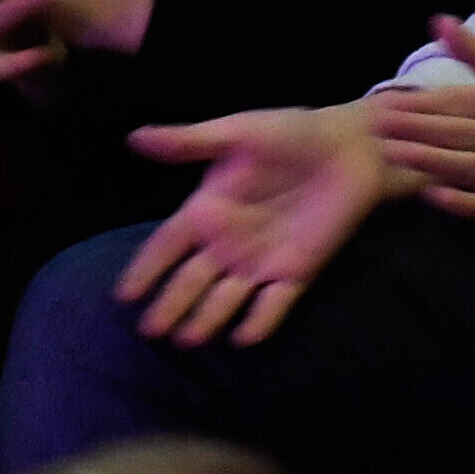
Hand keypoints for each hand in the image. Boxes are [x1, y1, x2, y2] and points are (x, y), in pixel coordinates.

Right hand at [117, 103, 403, 344]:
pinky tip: (244, 337)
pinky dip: (260, 320)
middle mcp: (227, 243)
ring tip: (188, 340)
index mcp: (206, 210)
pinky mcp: (296, 271)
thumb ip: (190, 142)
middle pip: (191, 281)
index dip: (145, 269)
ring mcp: (260, 261)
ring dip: (208, 319)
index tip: (123, 295)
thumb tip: (135, 138)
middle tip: (150, 331)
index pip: (166, 246)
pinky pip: (274, 302)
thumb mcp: (238, 133)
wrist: (351, 146)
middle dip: (171, 305)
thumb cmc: (291, 133)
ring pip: (226, 298)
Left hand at [365, 18, 474, 223]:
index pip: (460, 102)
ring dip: (429, 161)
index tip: (385, 103)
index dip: (421, 103)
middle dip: (416, 129)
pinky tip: (430, 195)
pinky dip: (460, 201)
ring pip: (469, 167)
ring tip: (391, 155)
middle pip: (459, 133)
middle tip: (376, 129)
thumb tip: (438, 20)